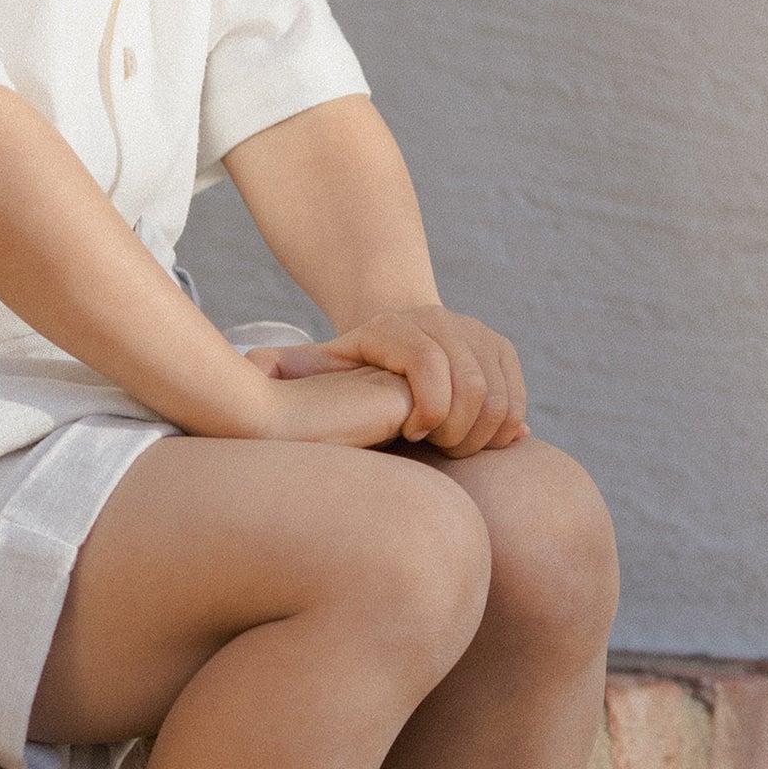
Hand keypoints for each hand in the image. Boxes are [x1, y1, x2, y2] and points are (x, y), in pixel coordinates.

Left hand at [252, 306, 527, 455]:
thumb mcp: (312, 369)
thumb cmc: (345, 373)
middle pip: (472, 386)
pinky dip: (502, 428)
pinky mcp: (501, 349)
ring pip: (499, 397)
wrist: (390, 345)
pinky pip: (516, 398)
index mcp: (394, 326)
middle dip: (457, 431)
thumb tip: (251, 365)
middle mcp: (440, 320)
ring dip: (480, 434)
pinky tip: (472, 441)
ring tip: (449, 447)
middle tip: (435, 449)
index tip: (412, 435)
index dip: (428, 409)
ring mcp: (475, 331)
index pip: (430, 365)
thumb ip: (283, 368)